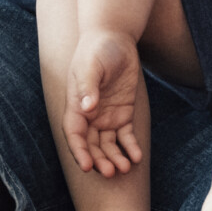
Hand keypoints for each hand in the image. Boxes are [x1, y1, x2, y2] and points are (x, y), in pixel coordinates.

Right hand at [63, 31, 144, 176]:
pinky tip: (136, 157)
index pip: (74, 134)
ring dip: (115, 158)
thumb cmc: (97, 49)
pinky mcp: (123, 113)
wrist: (114, 38)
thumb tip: (87, 108)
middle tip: (111, 172)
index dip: (79, 152)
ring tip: (125, 168)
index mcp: (76, 106)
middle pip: (91, 144)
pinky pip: (125, 135)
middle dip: (99, 160)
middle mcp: (89, 115)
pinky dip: (130, 147)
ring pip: (108, 144)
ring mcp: (106, 115)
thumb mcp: (91, 66)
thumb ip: (87, 86)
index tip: (87, 166)